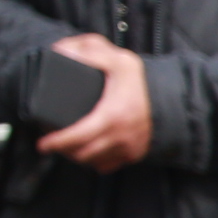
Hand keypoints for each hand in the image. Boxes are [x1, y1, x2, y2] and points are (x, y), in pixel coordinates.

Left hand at [40, 33, 155, 171]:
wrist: (175, 97)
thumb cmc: (143, 80)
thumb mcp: (119, 59)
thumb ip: (90, 51)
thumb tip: (61, 51)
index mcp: (112, 116)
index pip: (78, 137)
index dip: (57, 142)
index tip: (43, 143)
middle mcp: (121, 137)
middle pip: (83, 154)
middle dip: (63, 150)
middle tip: (51, 141)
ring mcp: (129, 148)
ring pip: (94, 162)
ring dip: (77, 157)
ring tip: (66, 145)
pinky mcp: (135, 154)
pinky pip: (109, 165)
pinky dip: (95, 161)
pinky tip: (86, 151)